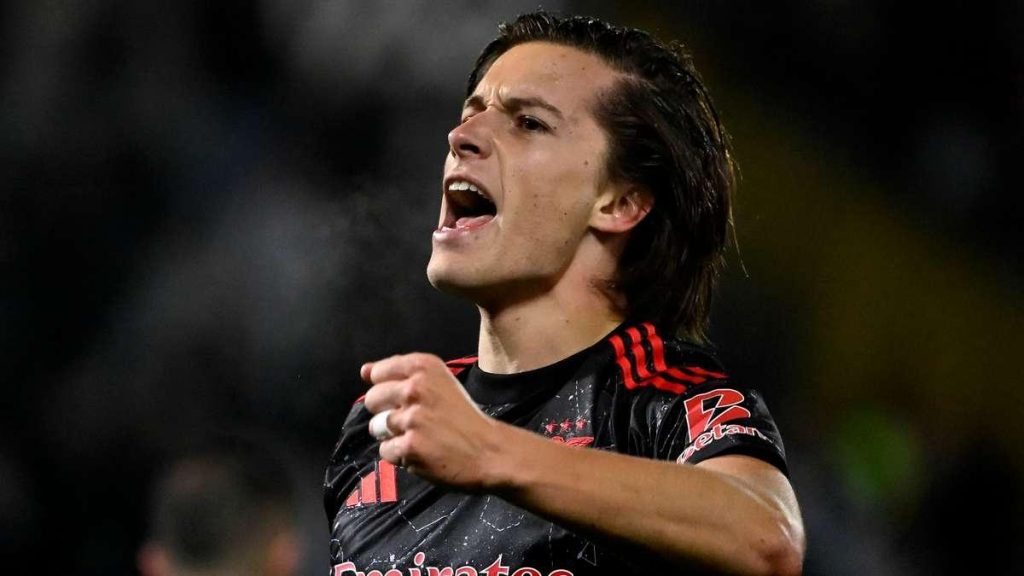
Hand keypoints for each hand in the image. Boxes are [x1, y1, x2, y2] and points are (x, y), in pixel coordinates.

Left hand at [361, 353, 502, 489]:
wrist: (489, 451)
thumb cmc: (463, 417)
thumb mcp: (438, 383)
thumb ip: (400, 375)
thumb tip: (363, 371)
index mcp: (424, 367)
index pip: (379, 372)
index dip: (387, 388)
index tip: (405, 399)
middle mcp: (416, 388)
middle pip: (373, 399)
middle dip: (386, 412)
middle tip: (413, 421)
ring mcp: (412, 418)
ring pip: (377, 427)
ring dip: (393, 435)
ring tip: (419, 437)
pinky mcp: (409, 446)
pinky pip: (386, 451)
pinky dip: (400, 455)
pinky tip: (422, 452)